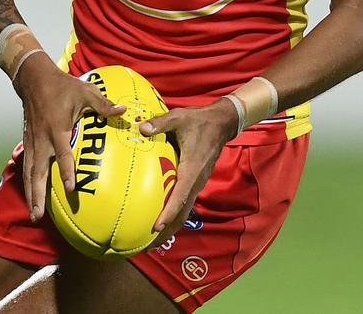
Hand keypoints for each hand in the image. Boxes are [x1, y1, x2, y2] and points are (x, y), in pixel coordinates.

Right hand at [13, 53, 125, 222]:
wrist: (34, 79)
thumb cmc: (63, 86)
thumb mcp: (85, 91)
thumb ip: (103, 104)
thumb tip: (123, 111)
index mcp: (57, 127)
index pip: (61, 153)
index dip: (66, 170)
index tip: (71, 188)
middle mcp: (42, 138)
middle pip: (38, 170)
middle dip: (38, 193)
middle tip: (39, 215)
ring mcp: (33, 141)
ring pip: (29, 172)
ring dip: (31, 193)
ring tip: (34, 214)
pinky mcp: (28, 141)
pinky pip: (27, 165)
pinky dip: (28, 182)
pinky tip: (31, 196)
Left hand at [139, 97, 238, 245]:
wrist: (222, 122)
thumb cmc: (199, 120)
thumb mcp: (179, 117)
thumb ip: (160, 123)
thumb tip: (141, 129)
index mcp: (192, 169)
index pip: (181, 196)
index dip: (169, 212)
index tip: (157, 227)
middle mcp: (196, 180)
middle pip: (183, 212)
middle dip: (168, 229)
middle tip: (149, 244)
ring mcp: (198, 182)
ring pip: (185, 209)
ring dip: (172, 224)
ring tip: (153, 238)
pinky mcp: (196, 180)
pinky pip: (186, 201)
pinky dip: (175, 212)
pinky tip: (162, 214)